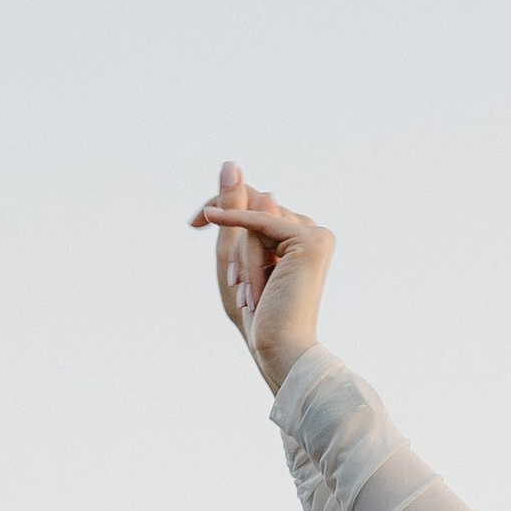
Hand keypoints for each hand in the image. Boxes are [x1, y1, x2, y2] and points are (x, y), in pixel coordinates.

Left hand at [190, 162, 335, 393]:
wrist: (279, 348)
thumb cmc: (257, 313)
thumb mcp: (234, 256)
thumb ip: (233, 210)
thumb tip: (232, 163)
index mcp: (297, 236)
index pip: (256, 201)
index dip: (224, 205)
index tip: (195, 223)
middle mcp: (311, 230)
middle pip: (254, 204)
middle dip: (235, 243)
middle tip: (239, 287)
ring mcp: (315, 233)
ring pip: (255, 215)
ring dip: (242, 256)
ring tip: (251, 292)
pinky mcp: (311, 240)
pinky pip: (259, 223)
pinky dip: (236, 227)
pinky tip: (207, 219)